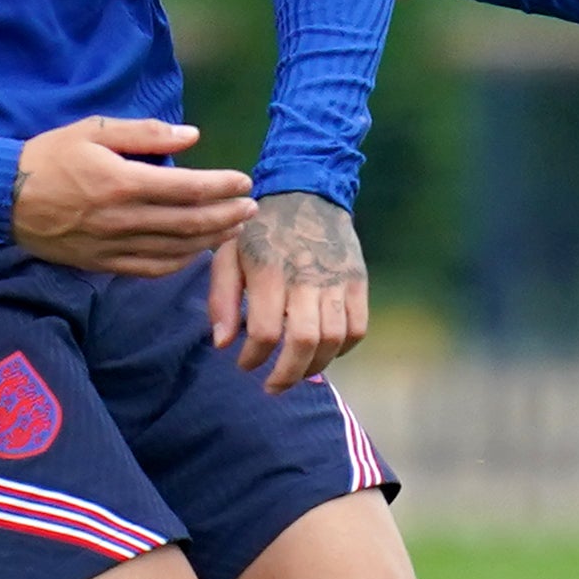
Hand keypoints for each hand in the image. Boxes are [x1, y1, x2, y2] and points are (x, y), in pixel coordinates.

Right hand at [11, 119, 253, 276]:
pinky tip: (197, 252)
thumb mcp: (93, 130)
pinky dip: (181, 262)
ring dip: (211, 240)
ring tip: (234, 229)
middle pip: (190, 222)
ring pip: (176, 249)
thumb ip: (145, 133)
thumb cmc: (50, 157)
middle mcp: (123, 218)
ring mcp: (114, 246)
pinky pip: (152, 268)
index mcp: (123, 181)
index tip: (245, 181)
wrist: (3, 198)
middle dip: (227, 216)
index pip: (188, 188)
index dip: (222, 186)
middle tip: (251, 208)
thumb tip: (192, 136)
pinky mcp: (104, 263)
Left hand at [208, 187, 369, 390]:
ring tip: (296, 372)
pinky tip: (323, 352)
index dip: (253, 357)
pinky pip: (358, 328)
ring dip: (314, 366)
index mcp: (269, 271)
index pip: (264, 331)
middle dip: (286, 374)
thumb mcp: (227, 254)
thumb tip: (222, 343)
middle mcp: (306, 277)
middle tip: (272, 386)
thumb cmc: (259, 229)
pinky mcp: (357, 280)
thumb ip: (220, 299)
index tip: (243, 364)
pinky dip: (343, 349)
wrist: (306, 191)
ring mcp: (337, 279)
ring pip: (333, 339)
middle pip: (303, 342)